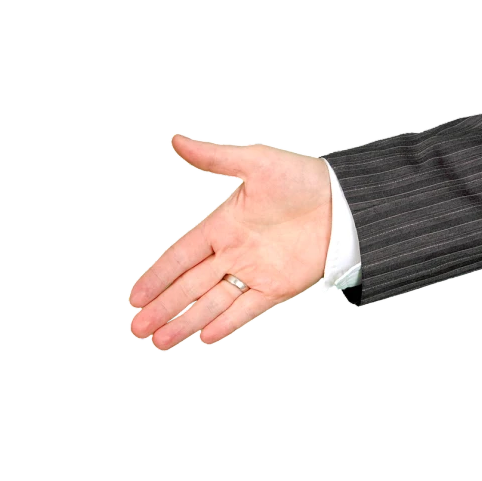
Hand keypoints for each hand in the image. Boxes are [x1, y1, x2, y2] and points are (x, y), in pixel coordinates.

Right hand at [129, 135, 331, 349]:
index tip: (136, 295)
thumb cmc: (302, 178)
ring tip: (162, 339)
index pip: (181, 257)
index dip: (157, 277)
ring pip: (212, 302)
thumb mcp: (255, 163)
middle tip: (139, 327)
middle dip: (164, 308)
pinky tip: (204, 335)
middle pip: (190, 286)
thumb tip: (177, 141)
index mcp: (223, 225)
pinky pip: (246, 308)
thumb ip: (215, 158)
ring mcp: (254, 271)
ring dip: (186, 321)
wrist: (344, 203)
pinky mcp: (277, 286)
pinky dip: (226, 323)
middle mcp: (234, 252)